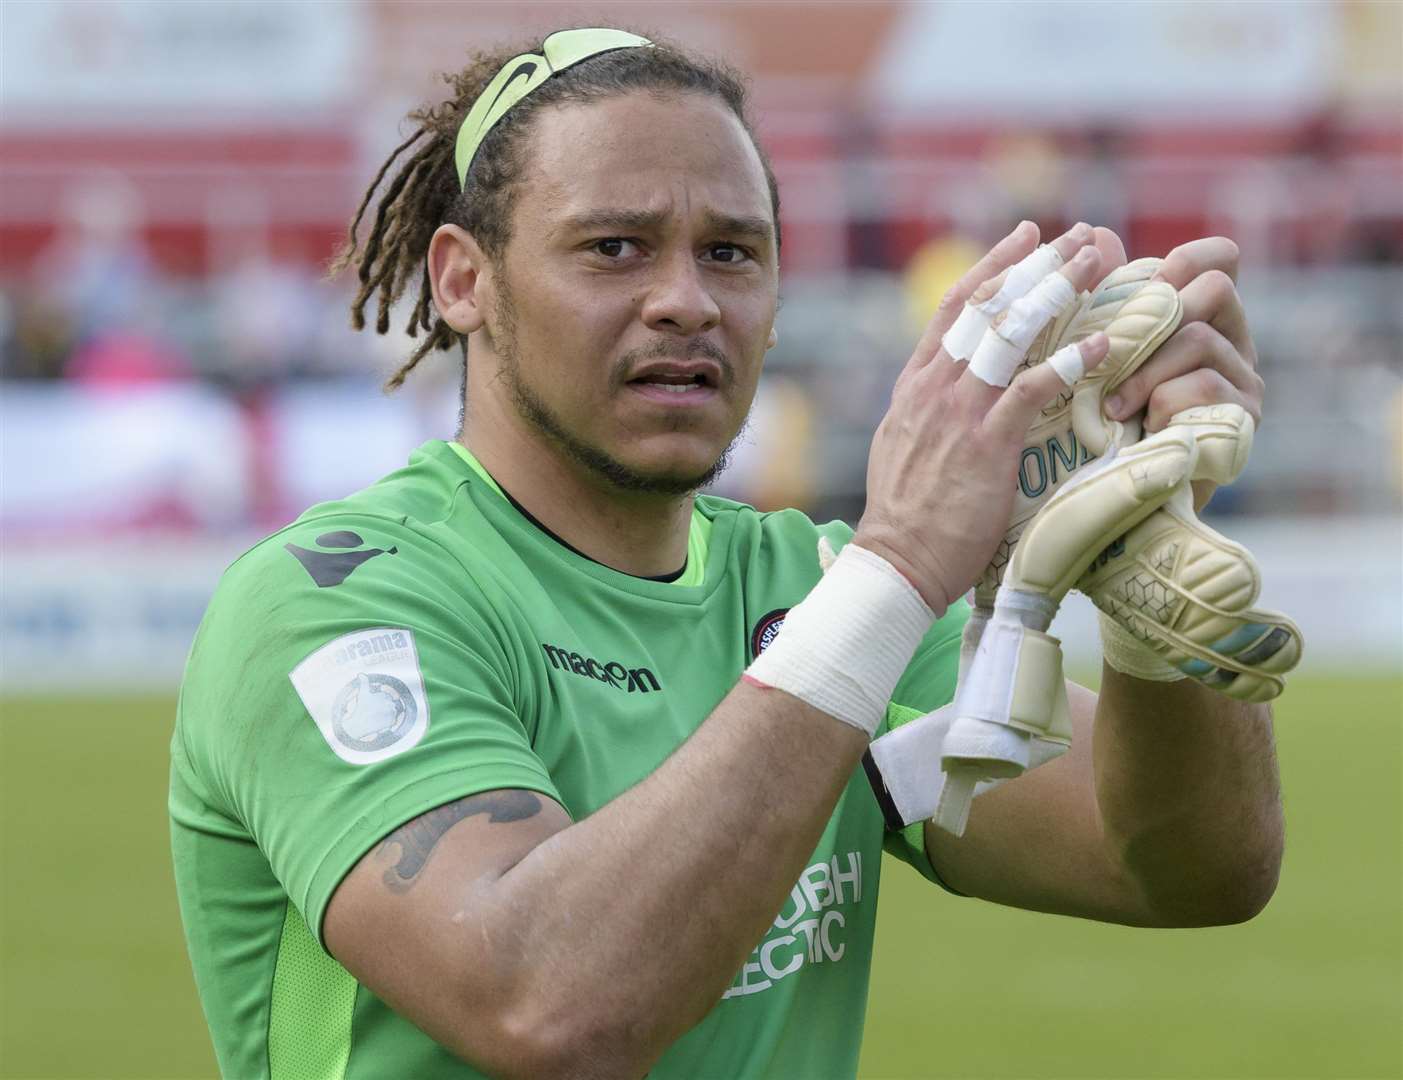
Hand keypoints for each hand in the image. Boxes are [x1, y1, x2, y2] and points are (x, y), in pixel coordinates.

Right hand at [855, 223, 1108, 611]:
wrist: (896, 559)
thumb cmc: (905, 514)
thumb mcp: (904, 445)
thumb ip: (926, 410)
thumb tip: (945, 391)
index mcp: (916, 383)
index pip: (955, 307)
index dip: (994, 266)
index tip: (1026, 238)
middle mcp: (935, 386)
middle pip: (989, 306)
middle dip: (1037, 265)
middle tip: (1078, 237)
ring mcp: (959, 411)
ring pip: (1011, 332)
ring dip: (1057, 292)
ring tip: (1096, 264)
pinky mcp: (986, 442)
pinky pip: (1033, 389)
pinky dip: (1071, 362)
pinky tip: (1104, 344)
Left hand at [1099, 237, 1264, 507]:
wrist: (1117, 501)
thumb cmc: (1104, 423)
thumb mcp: (1100, 355)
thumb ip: (1105, 300)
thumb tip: (1097, 232)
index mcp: (1205, 318)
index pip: (1221, 259)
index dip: (1188, 257)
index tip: (1151, 280)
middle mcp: (1236, 345)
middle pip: (1215, 290)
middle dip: (1157, 314)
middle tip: (1114, 351)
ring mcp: (1244, 384)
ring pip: (1200, 338)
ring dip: (1146, 368)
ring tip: (1113, 404)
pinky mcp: (1240, 423)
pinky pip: (1200, 386)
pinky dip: (1160, 401)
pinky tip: (1141, 426)